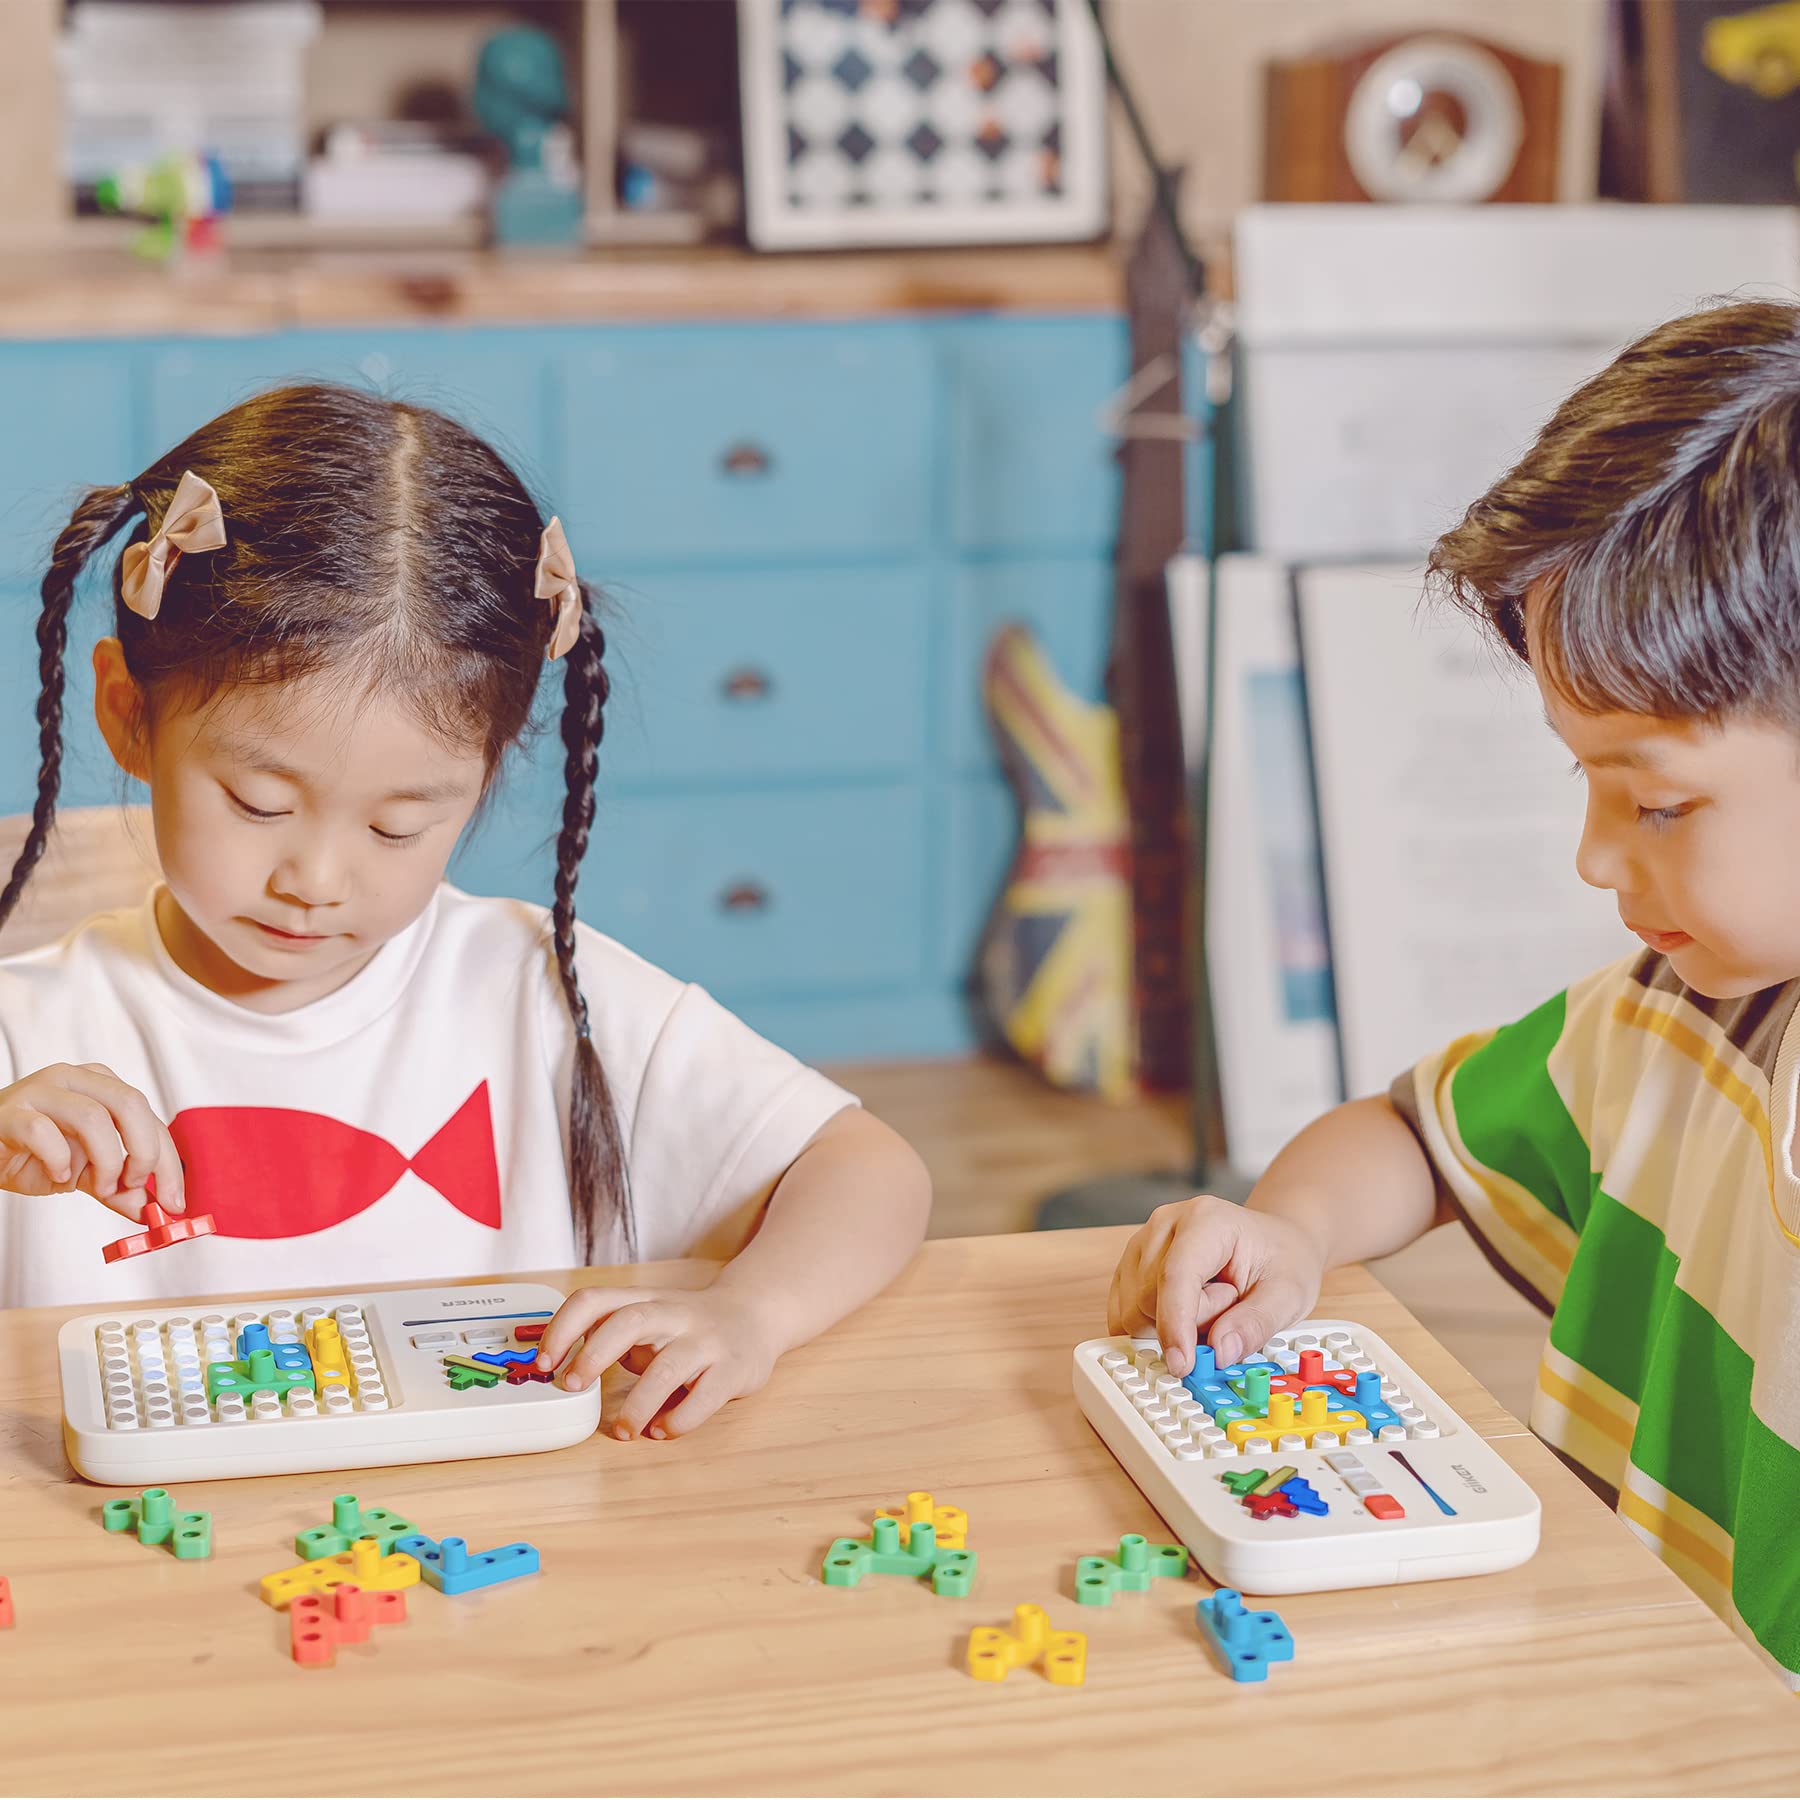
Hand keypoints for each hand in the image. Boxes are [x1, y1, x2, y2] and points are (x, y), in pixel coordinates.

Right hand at [0, 1063, 184, 1220]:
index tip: (174, 1200)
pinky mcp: (11, 1111)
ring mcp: (42, 1091)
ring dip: (105, 1161)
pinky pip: (43, 1132)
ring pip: (93, 1117)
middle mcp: (76, 1080)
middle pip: (131, 1104)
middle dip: (144, 1152)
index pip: (150, 1118)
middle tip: (136, 1185)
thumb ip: (117, 1187)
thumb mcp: (83, 1173)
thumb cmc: (31, 1154)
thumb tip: (151, 1210)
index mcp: (102, 1086)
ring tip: (98, 1186)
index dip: (167, 1161)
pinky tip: (58, 1176)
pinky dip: (59, 1160)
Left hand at [534, 1284, 783, 1440]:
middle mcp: (674, 1314)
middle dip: (594, 1354)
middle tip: (573, 1386)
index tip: (544, 1362)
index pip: (594, 1299)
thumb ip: (609, 1336)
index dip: (563, 1328)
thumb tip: (559, 1370)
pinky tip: (661, 1430)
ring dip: (637, 1404)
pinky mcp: (734, 1369)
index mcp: (644, 1301)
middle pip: (629, 1321)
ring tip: (623, 1430)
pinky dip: (677, 1421)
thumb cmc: (687, 1327)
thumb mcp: (646, 1319)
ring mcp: (706, 1341)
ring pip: (668, 1368)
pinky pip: (704, 1398)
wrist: (756, 1316)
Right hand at [1107, 1195, 1325, 1376]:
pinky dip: (1153, 1326)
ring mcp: (1142, 1243)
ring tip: (1210, 1303)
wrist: (1272, 1243)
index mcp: (1206, 1220)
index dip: (1175, 1323)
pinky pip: (1124, 1312)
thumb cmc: (1280, 1260)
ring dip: (1171, 1325)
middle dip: (1189, 1323)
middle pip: (1150, 1297)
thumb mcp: (1289, 1295)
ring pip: (1133, 1309)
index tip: (1183, 1364)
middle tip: (1230, 1304)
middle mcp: (1165, 1224)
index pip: (1175, 1275)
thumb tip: (1220, 1353)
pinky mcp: (1131, 1265)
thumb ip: (1256, 1324)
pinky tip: (1185, 1312)